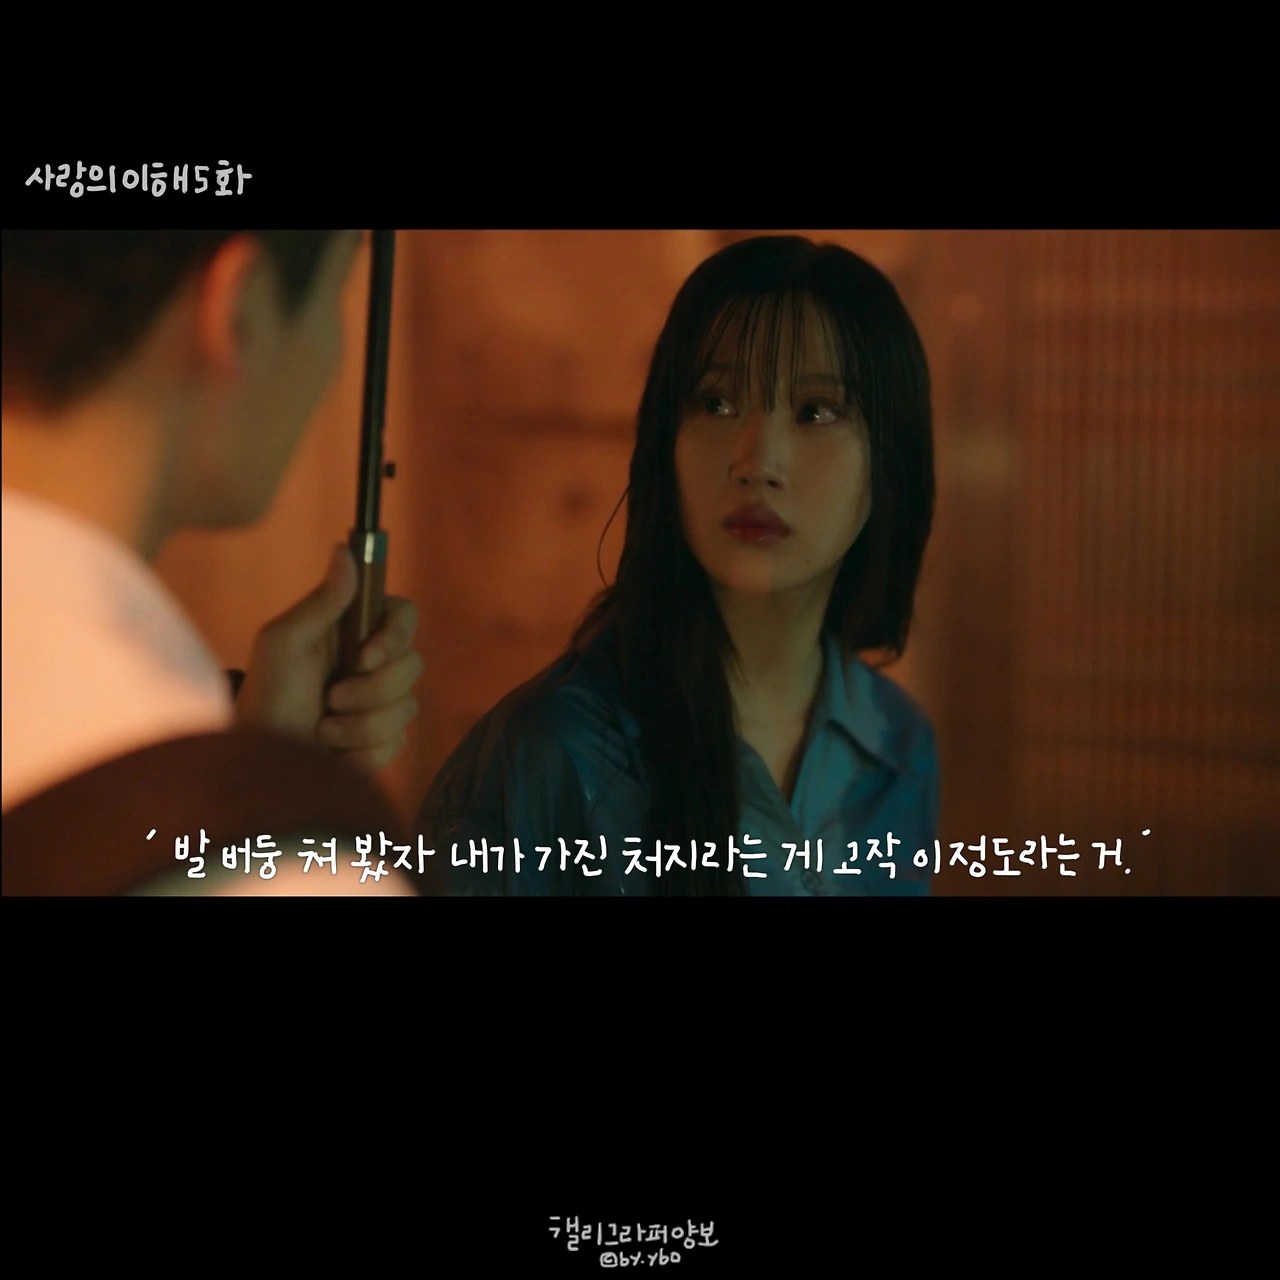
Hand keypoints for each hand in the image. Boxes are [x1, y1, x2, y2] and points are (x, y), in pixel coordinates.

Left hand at [235, 545, 423, 772]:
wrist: (261, 760)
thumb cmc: (267, 694)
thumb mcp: (284, 642)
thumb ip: (321, 601)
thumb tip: (346, 551)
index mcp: (354, 632)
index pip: (404, 615)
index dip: (395, 635)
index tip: (366, 656)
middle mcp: (375, 663)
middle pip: (413, 664)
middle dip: (372, 690)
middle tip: (331, 699)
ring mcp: (383, 703)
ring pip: (407, 707)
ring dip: (361, 725)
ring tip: (324, 731)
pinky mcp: (384, 740)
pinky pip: (397, 742)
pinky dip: (363, 751)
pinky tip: (334, 752)